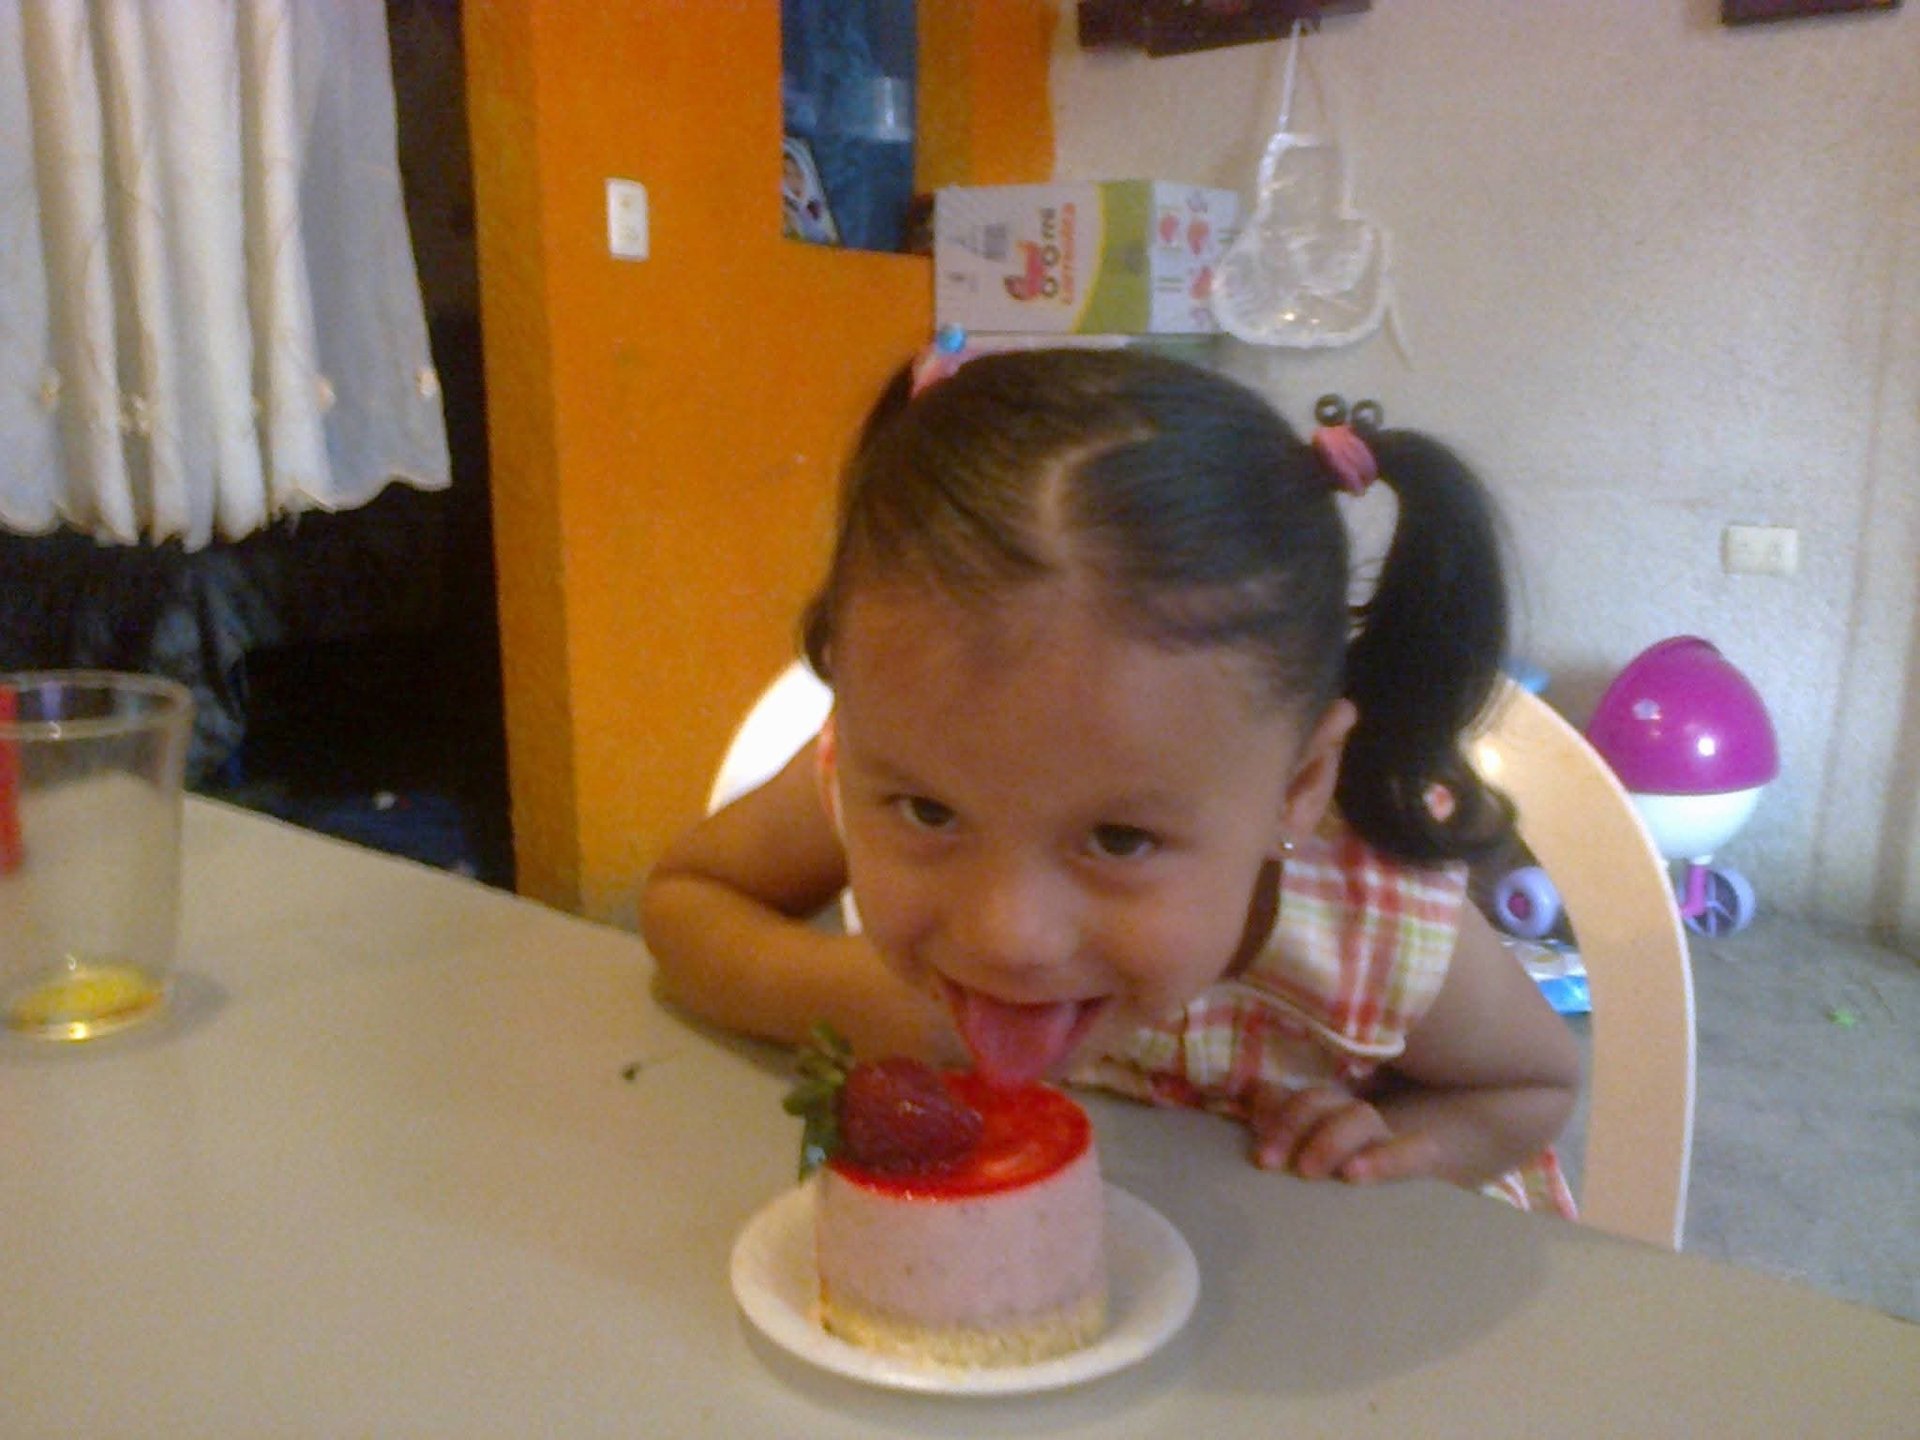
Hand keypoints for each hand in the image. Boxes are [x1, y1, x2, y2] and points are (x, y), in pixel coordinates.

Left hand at [1249, 1084, 1443, 1184]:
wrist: (1427, 1160)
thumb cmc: (1349, 1165)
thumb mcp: (1312, 1148)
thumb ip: (1280, 1122)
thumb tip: (1250, 1101)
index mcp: (1323, 1108)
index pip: (1290, 1094)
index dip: (1270, 1109)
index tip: (1253, 1139)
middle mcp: (1352, 1112)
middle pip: (1320, 1100)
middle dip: (1289, 1126)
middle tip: (1267, 1163)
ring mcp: (1387, 1133)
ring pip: (1361, 1117)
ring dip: (1330, 1140)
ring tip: (1308, 1172)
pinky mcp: (1422, 1155)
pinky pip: (1412, 1151)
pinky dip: (1383, 1160)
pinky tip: (1355, 1174)